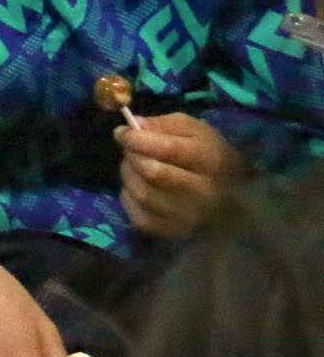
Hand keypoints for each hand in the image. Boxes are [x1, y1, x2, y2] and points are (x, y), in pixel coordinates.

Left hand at [117, 112, 247, 237]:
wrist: (234, 192)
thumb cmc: (209, 154)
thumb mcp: (194, 129)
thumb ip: (164, 124)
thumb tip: (133, 126)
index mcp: (210, 159)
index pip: (166, 149)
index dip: (136, 139)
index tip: (122, 133)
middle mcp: (203, 191)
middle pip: (152, 173)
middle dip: (132, 156)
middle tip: (129, 150)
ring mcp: (191, 216)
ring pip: (143, 195)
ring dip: (129, 176)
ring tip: (133, 166)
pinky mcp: (177, 231)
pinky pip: (141, 218)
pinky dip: (129, 199)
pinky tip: (136, 187)